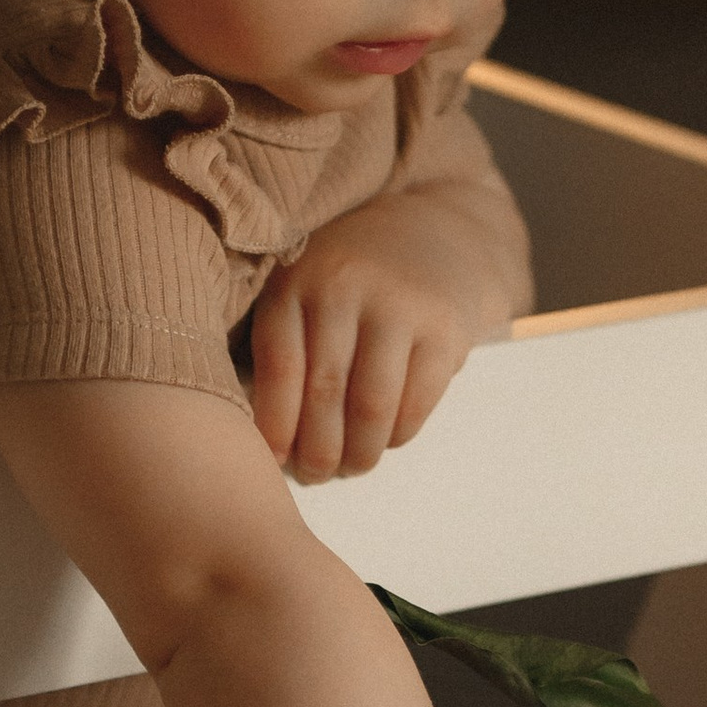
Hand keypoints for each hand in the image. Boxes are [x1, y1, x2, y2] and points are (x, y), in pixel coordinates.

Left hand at [248, 190, 498, 482]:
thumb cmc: (350, 278)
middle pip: (325, 391)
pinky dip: (398, 434)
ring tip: (351, 467)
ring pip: (371, 405)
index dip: (274, 424)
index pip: (281, 366)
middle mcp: (345, 286)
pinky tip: (386, 440)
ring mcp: (399, 305)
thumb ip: (282, 341)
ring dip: (360, 452)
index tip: (271, 462)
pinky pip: (416, 402)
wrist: (435, 231)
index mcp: (298, 281)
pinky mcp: (445, 327)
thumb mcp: (304, 285)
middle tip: (314, 475)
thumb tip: (262, 436)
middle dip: (317, 450)